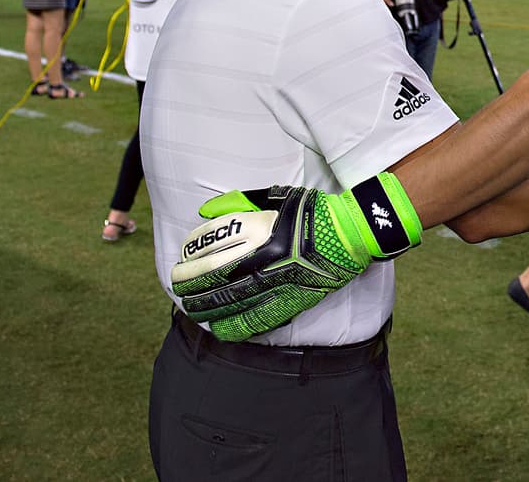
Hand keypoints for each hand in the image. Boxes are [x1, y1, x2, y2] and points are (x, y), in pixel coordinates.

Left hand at [171, 174, 421, 340]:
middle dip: (194, 294)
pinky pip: (261, 321)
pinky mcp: (294, 303)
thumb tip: (205, 210)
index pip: (214, 261)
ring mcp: (281, 289)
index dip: (192, 270)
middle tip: (179, 294)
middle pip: (220, 288)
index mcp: (260, 240)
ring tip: (193, 313)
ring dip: (210, 312)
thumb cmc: (311, 211)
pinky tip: (223, 330)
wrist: (350, 233)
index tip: (178, 272)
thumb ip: (238, 202)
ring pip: (236, 308)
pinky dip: (238, 328)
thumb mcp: (274, 197)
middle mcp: (267, 268)